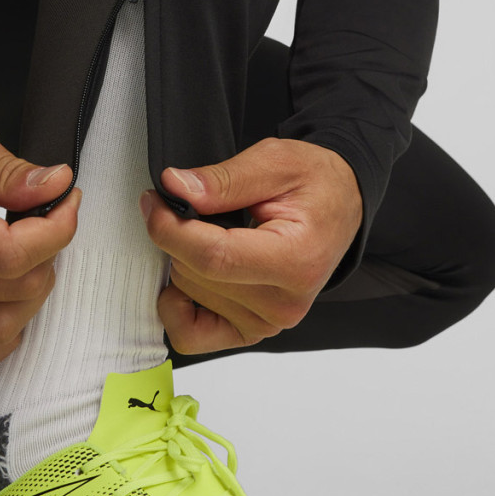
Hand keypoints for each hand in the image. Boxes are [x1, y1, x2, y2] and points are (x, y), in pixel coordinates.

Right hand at [0, 103, 79, 378]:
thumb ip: (4, 169)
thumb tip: (54, 187)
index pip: (9, 255)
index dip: (56, 230)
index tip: (67, 200)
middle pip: (14, 292)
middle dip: (49, 252)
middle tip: (49, 216)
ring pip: (1, 328)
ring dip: (32, 291)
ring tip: (30, 250)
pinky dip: (2, 333)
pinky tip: (8, 292)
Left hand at [140, 137, 361, 355]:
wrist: (341, 202)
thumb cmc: (314, 183)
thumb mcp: (274, 161)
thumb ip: (223, 179)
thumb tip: (176, 188)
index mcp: (295, 260)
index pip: (213, 257)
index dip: (169, 228)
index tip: (153, 201)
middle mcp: (284, 303)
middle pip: (195, 274)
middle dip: (178, 235)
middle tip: (193, 206)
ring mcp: (268, 322)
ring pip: (188, 295)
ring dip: (183, 260)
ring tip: (210, 232)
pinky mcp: (251, 330)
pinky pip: (192, 334)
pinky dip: (179, 302)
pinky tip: (192, 270)